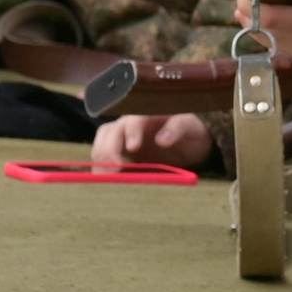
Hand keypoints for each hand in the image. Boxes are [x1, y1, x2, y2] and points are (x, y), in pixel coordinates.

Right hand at [92, 112, 212, 166]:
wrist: (190, 144)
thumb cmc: (190, 132)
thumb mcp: (191, 127)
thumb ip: (178, 127)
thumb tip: (162, 140)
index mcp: (148, 113)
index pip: (134, 119)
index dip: (131, 132)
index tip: (133, 147)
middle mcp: (131, 123)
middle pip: (110, 131)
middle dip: (108, 149)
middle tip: (113, 169)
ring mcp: (123, 137)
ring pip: (102, 142)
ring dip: (101, 158)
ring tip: (104, 176)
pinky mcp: (120, 152)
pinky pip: (104, 156)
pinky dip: (101, 166)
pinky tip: (104, 178)